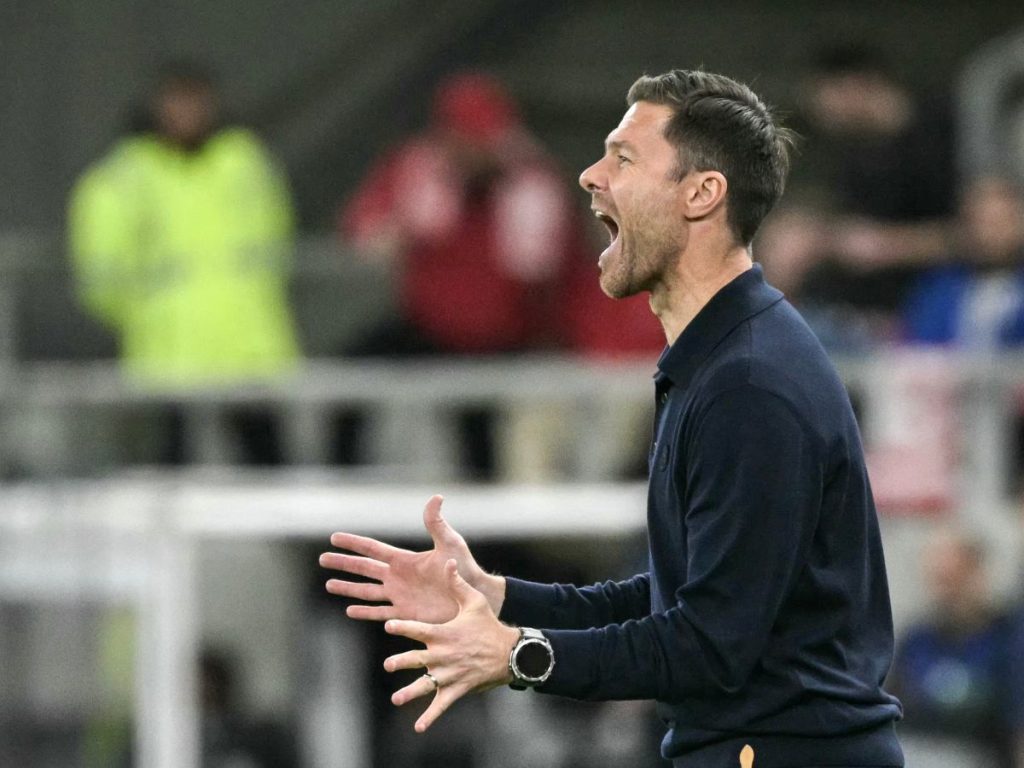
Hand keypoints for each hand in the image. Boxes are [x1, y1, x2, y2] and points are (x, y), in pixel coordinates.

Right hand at [320, 495, 504, 622]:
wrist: (474, 595)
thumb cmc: (464, 568)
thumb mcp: (449, 543)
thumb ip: (437, 523)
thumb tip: (436, 497)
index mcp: (405, 560)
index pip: (373, 549)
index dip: (354, 543)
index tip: (334, 538)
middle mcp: (398, 577)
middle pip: (364, 569)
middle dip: (343, 564)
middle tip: (322, 559)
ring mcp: (400, 596)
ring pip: (366, 592)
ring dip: (348, 588)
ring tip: (329, 585)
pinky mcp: (405, 614)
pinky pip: (380, 613)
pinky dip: (364, 612)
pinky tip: (349, 610)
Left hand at [383, 559, 520, 732]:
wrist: (511, 652)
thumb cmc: (489, 625)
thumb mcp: (474, 601)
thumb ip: (457, 583)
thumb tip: (448, 561)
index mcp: (443, 633)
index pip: (418, 629)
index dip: (402, 627)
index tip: (387, 625)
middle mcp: (443, 655)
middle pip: (417, 659)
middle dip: (402, 662)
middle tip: (389, 664)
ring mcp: (449, 674)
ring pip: (426, 684)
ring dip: (411, 693)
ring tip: (397, 699)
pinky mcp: (457, 689)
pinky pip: (441, 705)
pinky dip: (430, 717)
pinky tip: (418, 727)